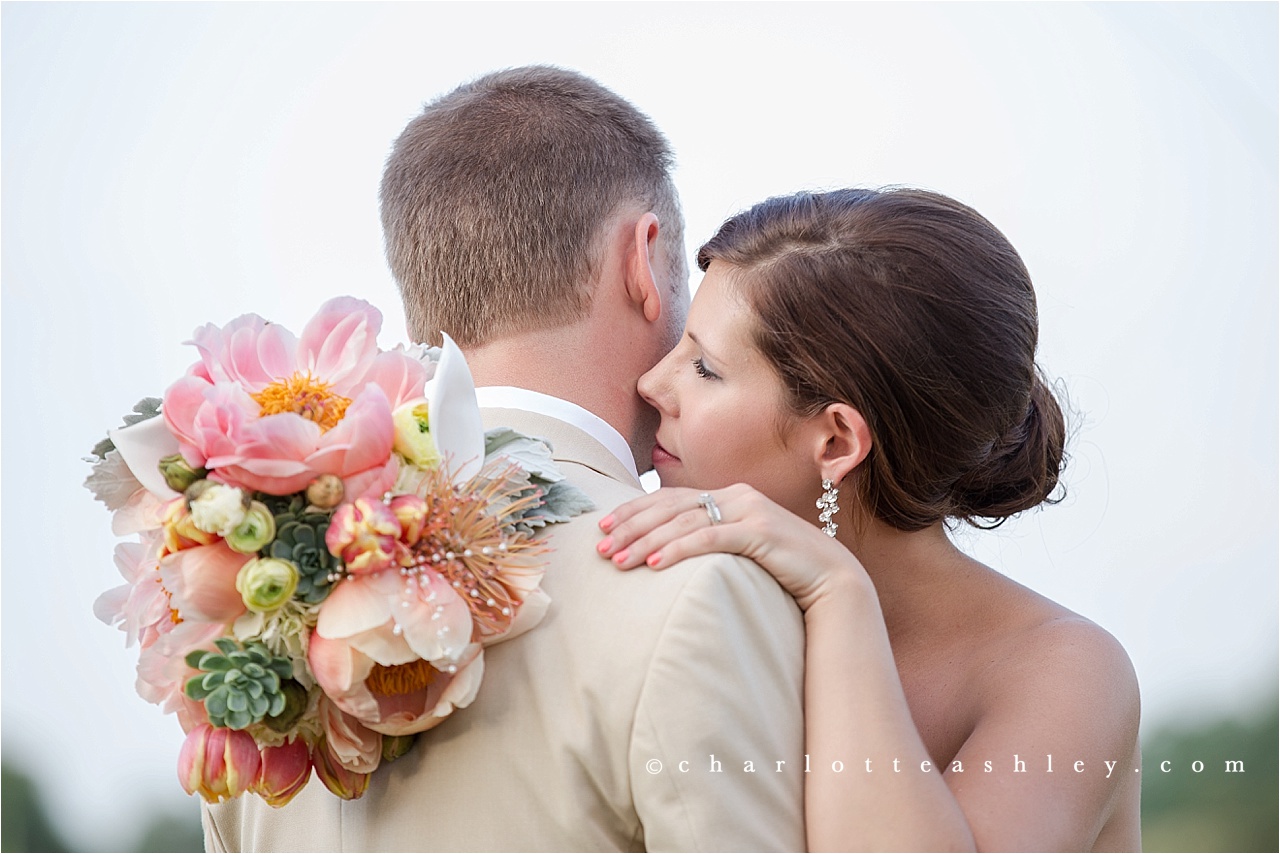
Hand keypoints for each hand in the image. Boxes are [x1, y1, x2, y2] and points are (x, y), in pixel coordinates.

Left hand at [596, 484, 867, 611]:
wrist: (832, 580)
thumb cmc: (782, 570)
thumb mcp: (740, 549)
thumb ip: (710, 540)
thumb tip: (667, 550)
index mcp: (729, 495)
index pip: (670, 497)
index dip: (634, 510)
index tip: (604, 527)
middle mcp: (737, 495)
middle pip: (671, 507)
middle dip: (632, 527)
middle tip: (601, 547)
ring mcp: (750, 511)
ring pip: (685, 523)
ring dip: (647, 542)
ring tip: (619, 560)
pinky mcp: (761, 532)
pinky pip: (712, 539)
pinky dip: (681, 549)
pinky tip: (657, 564)